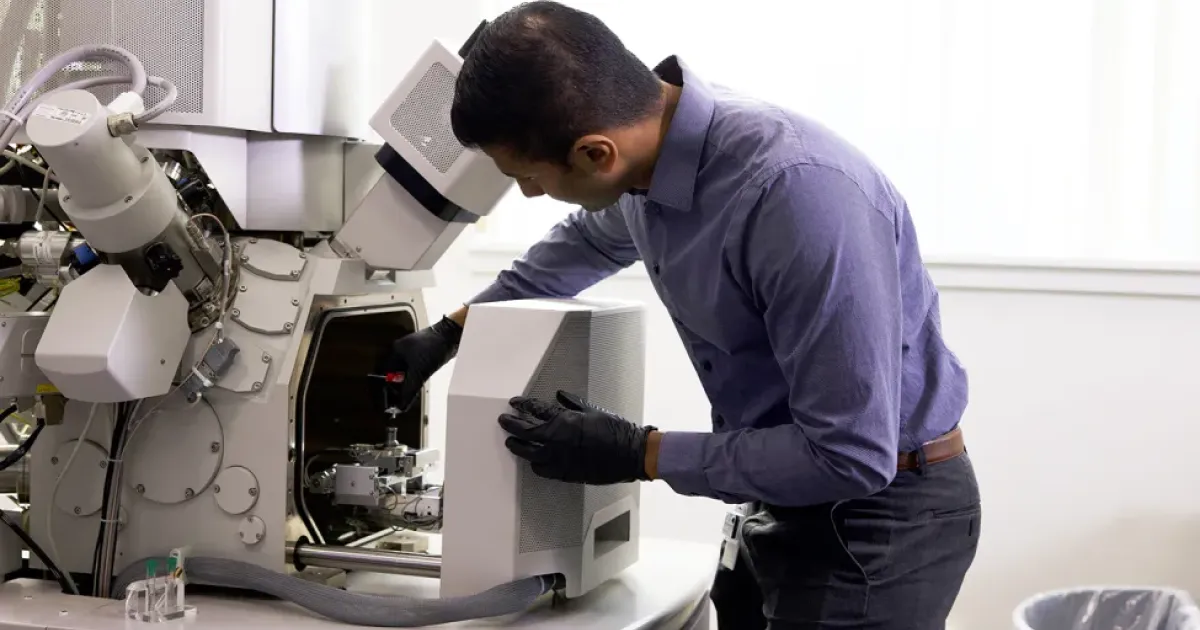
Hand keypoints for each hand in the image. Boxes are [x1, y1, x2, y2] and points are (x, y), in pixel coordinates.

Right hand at [371, 316, 462, 412]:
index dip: (387, 387)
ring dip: (406, 382)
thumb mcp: (419, 371)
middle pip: (395, 372)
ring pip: (405, 370)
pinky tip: (417, 383)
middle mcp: (402, 349)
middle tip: (399, 398)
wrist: (452, 335)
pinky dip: (414, 377)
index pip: (385, 373)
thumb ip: (409, 389)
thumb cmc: (434, 346)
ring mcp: (413, 350)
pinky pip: (415, 367)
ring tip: (408, 393)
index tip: (390, 399)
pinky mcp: (423, 352)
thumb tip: (402, 404)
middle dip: (397, 386)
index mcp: (396, 351)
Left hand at [499, 391, 656, 484]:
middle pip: (525, 431)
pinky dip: (534, 464)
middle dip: (512, 425)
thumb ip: (573, 404)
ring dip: (517, 446)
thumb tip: (560, 395)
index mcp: (564, 420)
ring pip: (528, 452)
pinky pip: (541, 469)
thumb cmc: (615, 430)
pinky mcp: (564, 473)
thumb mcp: (593, 411)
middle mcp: (556, 439)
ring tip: (510, 442)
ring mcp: (558, 458)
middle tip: (504, 421)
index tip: (514, 403)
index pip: (535, 410)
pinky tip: (532, 461)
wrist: (629, 454)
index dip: (522, 405)